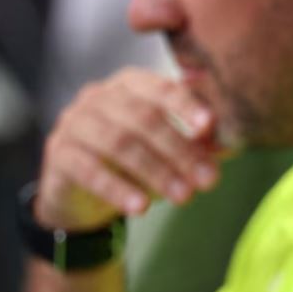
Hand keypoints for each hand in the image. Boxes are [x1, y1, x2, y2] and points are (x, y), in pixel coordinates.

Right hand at [36, 68, 220, 231]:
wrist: (81, 194)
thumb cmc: (133, 161)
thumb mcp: (166, 148)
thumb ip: (196, 142)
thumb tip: (234, 143)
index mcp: (130, 84)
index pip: (161, 88)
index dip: (186, 105)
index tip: (210, 127)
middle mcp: (98, 96)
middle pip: (144, 118)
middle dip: (180, 150)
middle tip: (208, 179)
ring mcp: (74, 122)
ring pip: (119, 143)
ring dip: (156, 172)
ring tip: (183, 197)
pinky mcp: (57, 153)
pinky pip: (89, 170)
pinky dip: (118, 189)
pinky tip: (141, 207)